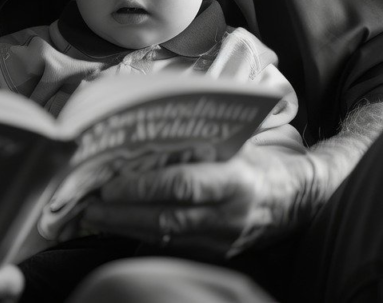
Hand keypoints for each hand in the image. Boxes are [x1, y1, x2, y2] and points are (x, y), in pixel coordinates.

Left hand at [79, 143, 315, 256]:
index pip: (182, 186)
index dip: (143, 187)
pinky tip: (119, 226)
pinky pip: (174, 248)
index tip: (109, 185)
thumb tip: (142, 132)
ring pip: (166, 237)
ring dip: (126, 227)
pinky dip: (142, 236)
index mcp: (234, 181)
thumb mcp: (232, 145)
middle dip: (123, 214)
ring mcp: (223, 240)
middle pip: (167, 218)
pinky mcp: (217, 254)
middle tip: (90, 205)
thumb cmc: (255, 163)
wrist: (297, 200)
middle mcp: (228, 215)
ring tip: (94, 215)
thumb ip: (193, 143)